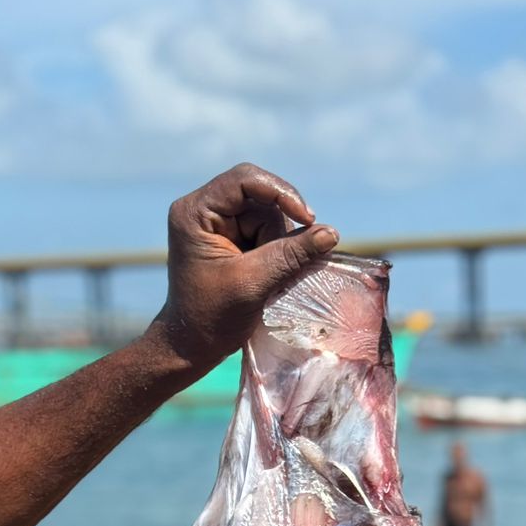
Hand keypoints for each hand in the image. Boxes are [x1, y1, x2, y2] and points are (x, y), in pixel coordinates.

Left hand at [147, 163, 338, 374]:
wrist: (193, 345)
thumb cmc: (213, 317)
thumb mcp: (253, 283)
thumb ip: (291, 255)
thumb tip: (331, 234)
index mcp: (196, 212)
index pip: (245, 180)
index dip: (281, 193)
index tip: (308, 219)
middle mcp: (205, 210)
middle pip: (261, 200)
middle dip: (279, 233)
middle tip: (280, 268)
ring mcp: (219, 225)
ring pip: (269, 218)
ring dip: (280, 247)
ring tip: (270, 280)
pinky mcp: (232, 240)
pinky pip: (267, 234)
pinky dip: (278, 255)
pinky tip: (271, 277)